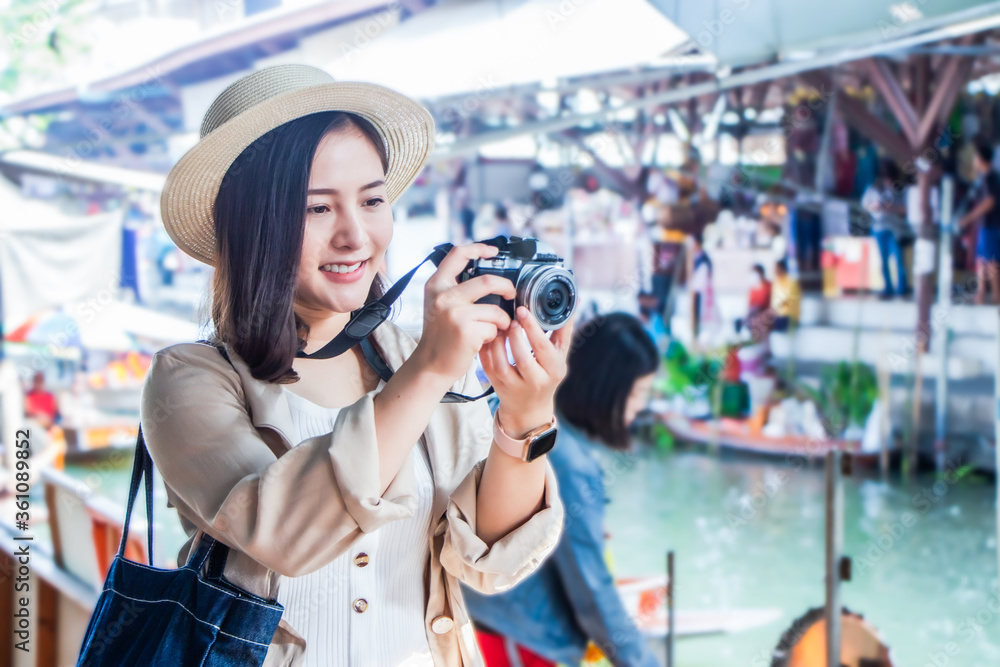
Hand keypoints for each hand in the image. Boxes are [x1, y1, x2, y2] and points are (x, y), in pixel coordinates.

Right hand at [410, 243, 516, 386]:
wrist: (430, 366)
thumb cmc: (440, 337)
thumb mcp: (440, 305)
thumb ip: (455, 289)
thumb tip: (488, 277)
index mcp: (436, 285)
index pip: (457, 254)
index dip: (478, 248)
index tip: (493, 251)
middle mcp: (443, 296)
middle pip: (488, 281)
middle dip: (507, 287)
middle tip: (511, 294)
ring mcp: (455, 313)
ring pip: (495, 310)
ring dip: (502, 321)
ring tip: (495, 328)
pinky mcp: (466, 330)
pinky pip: (494, 327)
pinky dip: (495, 335)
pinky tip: (483, 341)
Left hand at [480, 306, 574, 437]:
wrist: (529, 407)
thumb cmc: (546, 375)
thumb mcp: (559, 355)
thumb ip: (563, 330)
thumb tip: (573, 303)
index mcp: (554, 370)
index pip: (543, 347)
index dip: (532, 328)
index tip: (522, 310)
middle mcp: (535, 381)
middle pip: (522, 357)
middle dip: (514, 335)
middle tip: (511, 319)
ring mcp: (514, 386)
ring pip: (501, 363)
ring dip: (498, 341)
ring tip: (500, 327)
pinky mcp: (497, 385)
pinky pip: (488, 366)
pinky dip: (486, 349)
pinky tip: (490, 337)